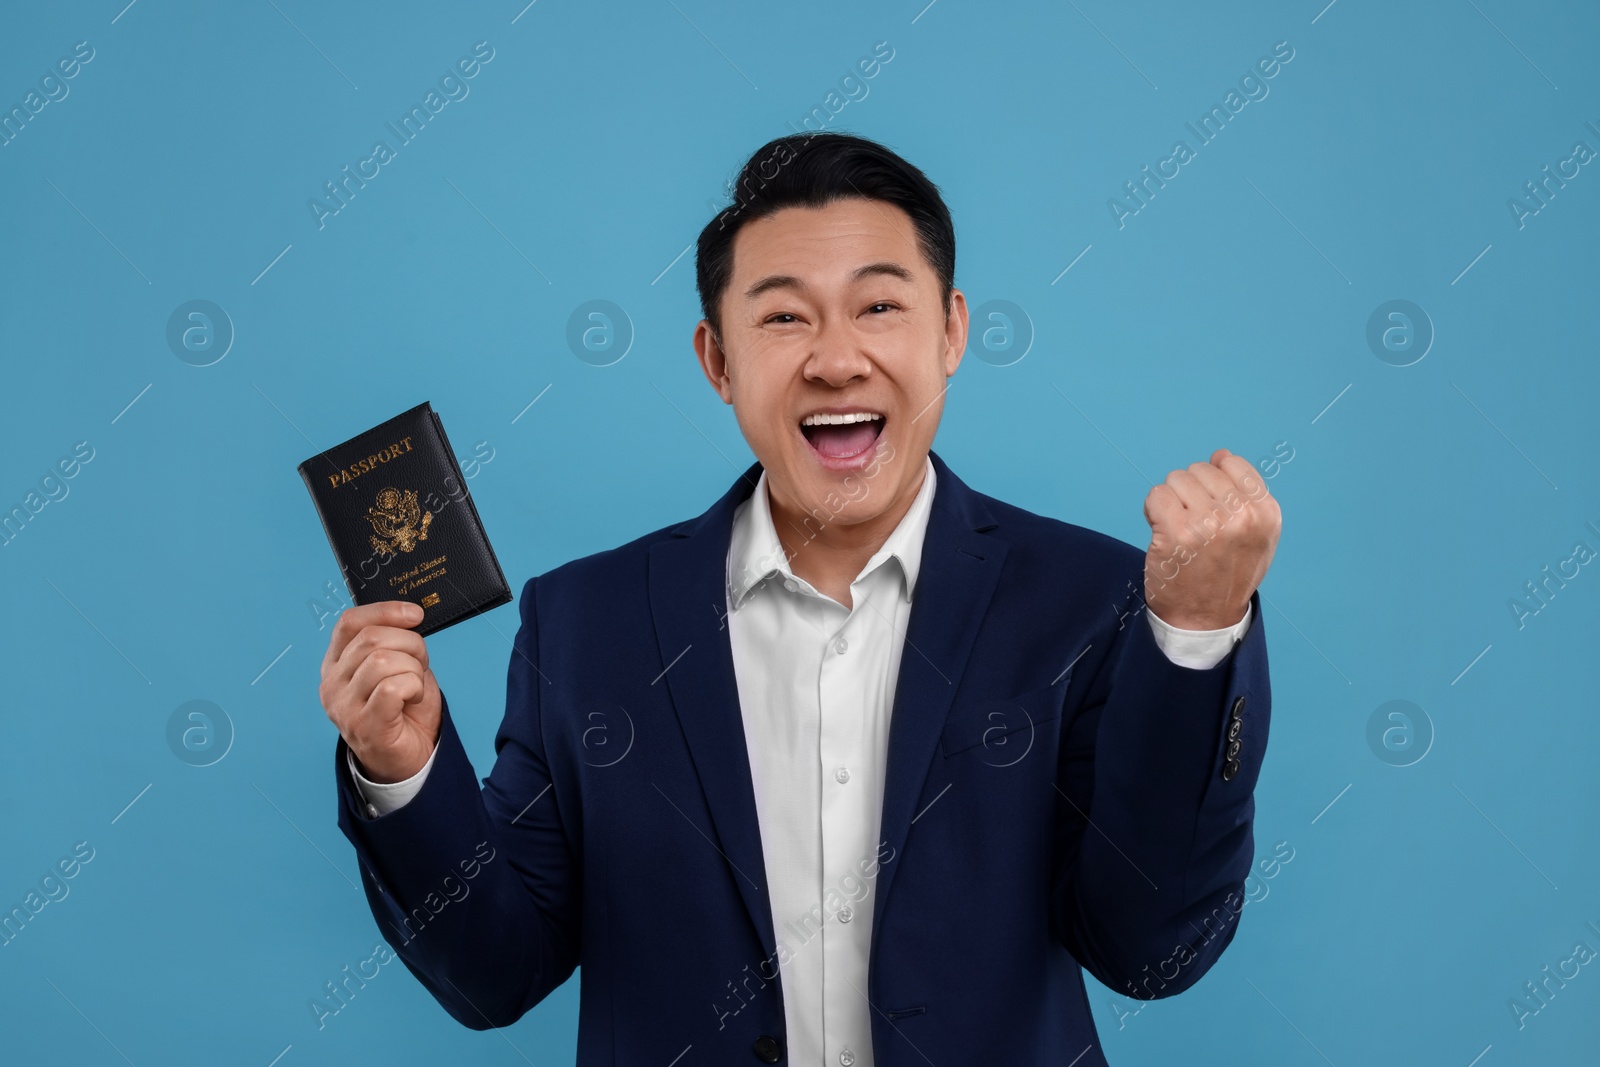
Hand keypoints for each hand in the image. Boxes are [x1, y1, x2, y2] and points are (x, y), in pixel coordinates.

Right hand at [319, 601, 440, 783]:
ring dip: (413, 668)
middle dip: (410, 644)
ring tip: (414, 686)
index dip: (385, 611)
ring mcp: (344, 706)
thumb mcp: (398, 667)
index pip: (349, 622)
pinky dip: (413, 686)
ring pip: (384, 660)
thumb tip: (410, 615)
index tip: (415, 614)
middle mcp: (332, 683)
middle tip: (421, 664)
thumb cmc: (404, 710)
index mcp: (336, 664)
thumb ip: (395, 642)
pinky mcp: (364, 724)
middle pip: (372, 638)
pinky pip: (392, 687)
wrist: (408, 759)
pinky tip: (412, 699)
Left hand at [1141, 448, 1280, 629]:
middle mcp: (1241, 516)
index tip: (1212, 508)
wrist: (1203, 618)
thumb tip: (1221, 455)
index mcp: (1265, 514)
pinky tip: (1162, 530)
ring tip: (1180, 529)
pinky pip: (1156, 495)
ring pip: (1176, 479)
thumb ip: (1246, 494)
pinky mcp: (1175, 532)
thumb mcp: (1256, 536)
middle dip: (1191, 491)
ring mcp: (1207, 523)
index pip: (1233, 465)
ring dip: (1172, 500)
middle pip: (1201, 470)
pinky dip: (1154, 510)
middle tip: (1194, 524)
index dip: (1214, 482)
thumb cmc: (1227, 574)